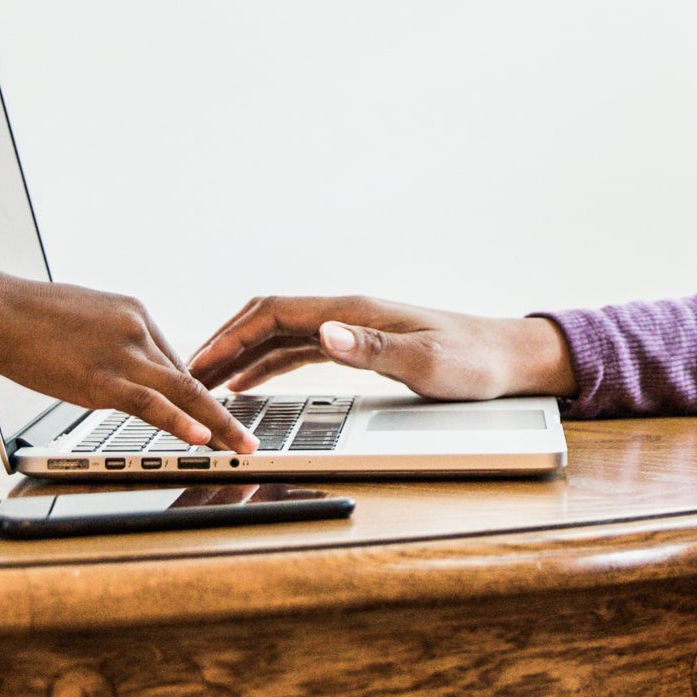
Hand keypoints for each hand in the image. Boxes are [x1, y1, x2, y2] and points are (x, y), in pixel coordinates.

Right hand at [0, 268, 256, 450]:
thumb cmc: (23, 313)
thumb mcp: (78, 317)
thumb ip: (105, 340)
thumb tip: (106, 362)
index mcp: (133, 312)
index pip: (171, 360)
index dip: (189, 395)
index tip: (206, 416)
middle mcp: (137, 330)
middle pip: (191, 377)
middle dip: (223, 411)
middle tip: (247, 435)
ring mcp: (122, 354)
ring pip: (185, 393)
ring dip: (219, 424)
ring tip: (242, 446)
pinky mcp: (101, 379)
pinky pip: (151, 405)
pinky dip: (180, 422)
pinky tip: (202, 438)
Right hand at [191, 296, 577, 400]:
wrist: (509, 359)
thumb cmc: (474, 361)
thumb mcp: (424, 361)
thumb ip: (371, 350)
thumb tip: (323, 335)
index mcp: (353, 312)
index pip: (274, 313)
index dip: (231, 335)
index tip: (199, 362)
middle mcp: (346, 315)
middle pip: (266, 320)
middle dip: (223, 344)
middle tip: (186, 375)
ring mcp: (351, 330)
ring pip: (278, 337)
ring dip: (240, 357)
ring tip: (205, 383)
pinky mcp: (359, 347)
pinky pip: (298, 352)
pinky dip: (267, 366)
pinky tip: (250, 384)